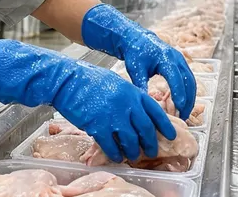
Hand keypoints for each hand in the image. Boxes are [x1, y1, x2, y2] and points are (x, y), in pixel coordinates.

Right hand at [0, 39, 174, 161]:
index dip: (165, 125)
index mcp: (133, 92)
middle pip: (145, 129)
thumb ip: (129, 97)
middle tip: (151, 151)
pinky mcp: (98, 126)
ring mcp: (113, 116)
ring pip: (131, 141)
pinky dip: (116, 153)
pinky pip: (112, 146)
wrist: (66, 80)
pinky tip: (116, 156)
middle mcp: (127, 105)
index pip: (156, 111)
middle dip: (150, 143)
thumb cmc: (88, 79)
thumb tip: (138, 112)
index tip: (171, 135)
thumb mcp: (115, 82)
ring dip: (133, 151)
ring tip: (133, 156)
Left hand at [80, 4, 196, 118]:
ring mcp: (181, 60)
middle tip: (184, 116)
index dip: (179, 94)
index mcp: (165, 58)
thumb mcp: (135, 69)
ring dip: (190, 97)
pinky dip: (188, 92)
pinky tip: (184, 103)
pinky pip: (189, 79)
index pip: (176, 78)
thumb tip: (145, 104)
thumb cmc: (135, 53)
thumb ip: (141, 85)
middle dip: (188, 100)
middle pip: (188, 81)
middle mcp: (177, 58)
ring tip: (185, 113)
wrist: (138, 39)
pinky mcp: (181, 63)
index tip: (180, 108)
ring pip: (191, 81)